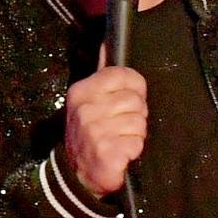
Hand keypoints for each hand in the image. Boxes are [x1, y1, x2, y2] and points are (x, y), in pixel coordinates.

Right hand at [64, 46, 146, 197]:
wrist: (78, 176)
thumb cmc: (91, 134)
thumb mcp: (90, 100)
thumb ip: (103, 72)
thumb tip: (108, 41)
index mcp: (83, 91)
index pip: (126, 75)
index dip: (134, 89)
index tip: (125, 103)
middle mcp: (86, 109)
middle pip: (136, 101)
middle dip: (135, 116)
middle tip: (119, 128)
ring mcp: (94, 131)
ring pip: (139, 123)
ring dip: (135, 135)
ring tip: (119, 141)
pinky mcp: (106, 153)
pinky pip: (136, 143)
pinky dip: (133, 152)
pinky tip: (120, 155)